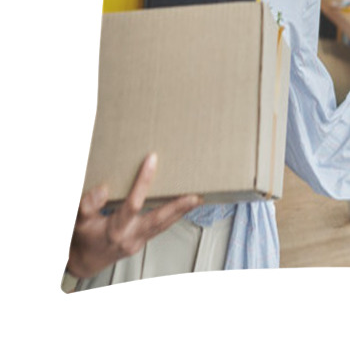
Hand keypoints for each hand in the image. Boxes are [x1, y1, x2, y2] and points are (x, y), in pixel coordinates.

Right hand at [66, 153, 201, 279]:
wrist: (84, 262)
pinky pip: (162, 227)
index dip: (143, 181)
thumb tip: (102, 189)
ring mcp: (139, 241)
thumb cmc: (83, 237)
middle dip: (179, 206)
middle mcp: (130, 237)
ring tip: (198, 196)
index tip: (152, 159)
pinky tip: (185, 205)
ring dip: (182, 211)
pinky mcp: (143, 240)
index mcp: (114, 230)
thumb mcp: (78, 221)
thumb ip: (87, 205)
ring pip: (165, 224)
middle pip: (159, 220)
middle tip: (196, 195)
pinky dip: (175, 215)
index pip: (132, 204)